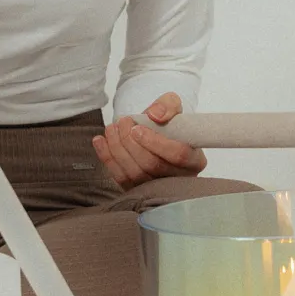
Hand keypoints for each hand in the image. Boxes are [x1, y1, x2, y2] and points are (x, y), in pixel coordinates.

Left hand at [92, 92, 206, 189]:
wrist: (156, 134)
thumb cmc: (168, 122)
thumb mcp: (173, 106)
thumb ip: (168, 105)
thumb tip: (155, 115)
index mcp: (194, 160)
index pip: (178, 155)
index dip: (155, 142)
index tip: (137, 128)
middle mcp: (179, 178)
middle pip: (152, 166)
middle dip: (131, 143)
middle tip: (122, 122)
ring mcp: (157, 187)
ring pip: (135, 174)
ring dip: (117, 149)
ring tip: (111, 128)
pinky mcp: (139, 190)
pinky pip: (121, 179)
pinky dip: (107, 159)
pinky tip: (100, 141)